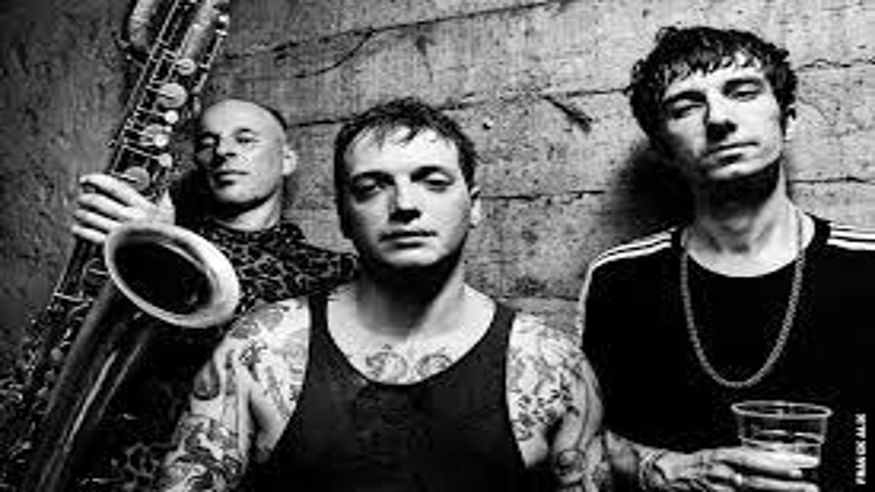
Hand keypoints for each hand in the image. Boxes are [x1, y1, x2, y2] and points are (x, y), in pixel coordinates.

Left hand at [72, 173, 174, 243]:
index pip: (115, 187)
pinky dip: (81, 231)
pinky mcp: (113, 246)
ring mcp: (119, 232)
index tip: (87, 180)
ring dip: (81, 213)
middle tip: (81, 197)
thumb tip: (165, 188)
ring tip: (78, 212)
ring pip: (91, 218)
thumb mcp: (170, 214)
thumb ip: (165, 199)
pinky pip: (91, 236)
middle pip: (99, 201)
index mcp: (143, 207)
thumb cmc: (166, 238)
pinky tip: (78, 228)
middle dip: (86, 197)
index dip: (97, 180)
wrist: (166, 261)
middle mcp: (129, 218)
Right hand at [648, 447, 817, 491]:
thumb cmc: (698, 463)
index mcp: (723, 456)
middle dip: (785, 485)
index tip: (801, 465)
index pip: (754, 458)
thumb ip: (744, 459)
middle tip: (809, 486)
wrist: (669, 475)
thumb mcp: (720, 454)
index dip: (778, 462)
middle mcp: (722, 473)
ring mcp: (719, 489)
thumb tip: (778, 461)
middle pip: (758, 481)